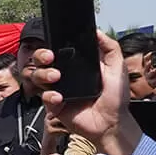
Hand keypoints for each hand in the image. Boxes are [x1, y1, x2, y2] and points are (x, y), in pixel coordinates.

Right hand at [27, 32, 130, 152]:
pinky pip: (44, 97)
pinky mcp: (55, 106)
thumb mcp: (117, 68)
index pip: (58, 51)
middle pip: (41, 62)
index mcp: (76, 66)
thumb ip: (110, 48)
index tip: (55, 46)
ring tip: (56, 77)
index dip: (52, 46)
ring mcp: (58, 91)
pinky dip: (49, 96)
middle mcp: (64, 77)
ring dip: (43, 74)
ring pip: (38, 77)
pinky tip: (59, 97)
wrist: (113, 123)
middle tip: (50, 57)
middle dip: (41, 56)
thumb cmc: (116, 98)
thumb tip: (97, 31)